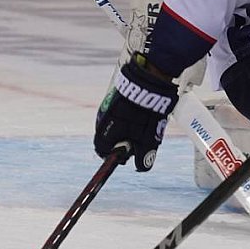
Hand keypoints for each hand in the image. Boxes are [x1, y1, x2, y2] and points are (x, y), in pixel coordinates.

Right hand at [94, 56, 178, 170]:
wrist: (148, 80)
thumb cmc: (146, 112)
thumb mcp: (148, 138)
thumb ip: (143, 155)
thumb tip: (141, 167)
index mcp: (106, 131)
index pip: (101, 150)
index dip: (113, 156)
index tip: (126, 157)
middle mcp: (103, 118)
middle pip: (107, 138)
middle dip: (122, 143)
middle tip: (138, 141)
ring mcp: (107, 106)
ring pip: (113, 125)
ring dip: (125, 130)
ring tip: (142, 125)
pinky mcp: (115, 97)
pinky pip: (117, 113)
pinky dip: (127, 118)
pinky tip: (140, 114)